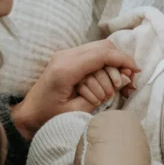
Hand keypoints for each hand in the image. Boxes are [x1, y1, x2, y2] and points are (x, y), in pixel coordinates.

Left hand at [11, 40, 138, 138]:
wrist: (27, 114)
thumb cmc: (48, 117)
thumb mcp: (76, 111)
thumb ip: (101, 95)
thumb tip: (123, 82)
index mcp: (66, 69)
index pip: (102, 55)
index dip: (123, 60)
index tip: (136, 70)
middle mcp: (65, 56)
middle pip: (103, 46)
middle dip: (119, 62)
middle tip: (128, 82)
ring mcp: (65, 54)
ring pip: (100, 48)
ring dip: (112, 66)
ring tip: (116, 86)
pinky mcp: (67, 57)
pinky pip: (92, 54)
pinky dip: (104, 64)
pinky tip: (109, 78)